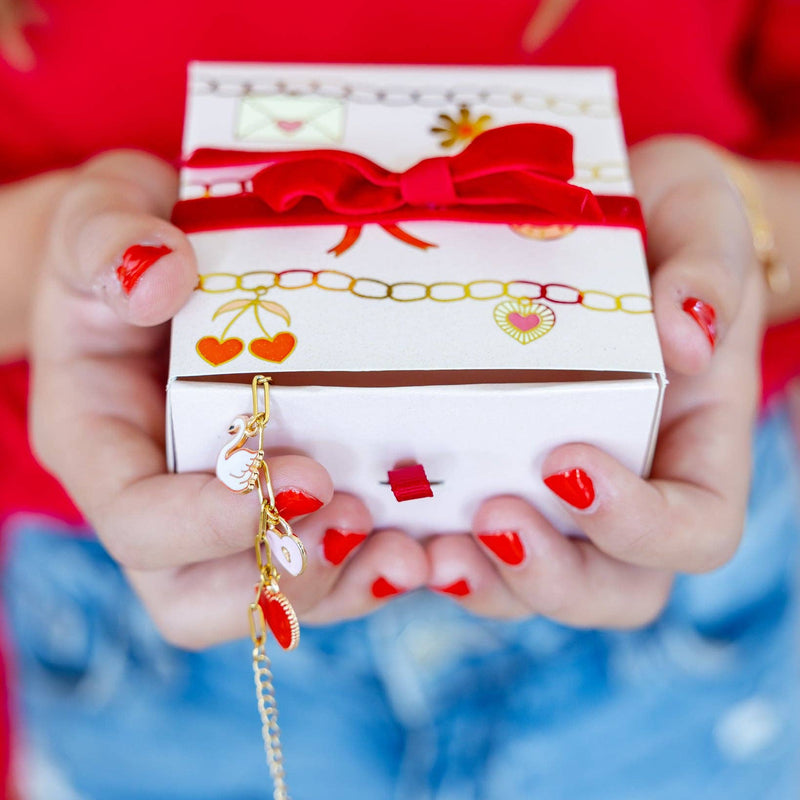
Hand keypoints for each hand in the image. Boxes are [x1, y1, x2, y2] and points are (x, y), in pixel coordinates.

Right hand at [28, 151, 427, 648]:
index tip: (301, 474)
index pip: (138, 523)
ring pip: (268, 597)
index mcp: (100, 444)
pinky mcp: (274, 503)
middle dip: (283, 577)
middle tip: (355, 516)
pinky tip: (424, 544)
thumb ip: (107, 239)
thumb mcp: (99, 213)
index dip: (211, 523)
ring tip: (409, 548)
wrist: (163, 266)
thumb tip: (158, 275)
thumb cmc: (125, 239)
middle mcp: (156, 498)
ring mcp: (218, 512)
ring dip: (341, 584)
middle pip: (197, 597)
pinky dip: (370, 569)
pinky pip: (318, 568)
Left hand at [424, 136, 764, 626]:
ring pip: (536, 586)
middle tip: (489, 521)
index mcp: (698, 449)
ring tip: (427, 547)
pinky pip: (475, 546)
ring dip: (483, 582)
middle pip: (613, 590)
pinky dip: (434, 550)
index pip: (694, 531)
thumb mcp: (702, 221)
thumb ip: (709, 272)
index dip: (638, 525)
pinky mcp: (500, 479)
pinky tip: (390, 523)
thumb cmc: (667, 225)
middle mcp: (632, 492)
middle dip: (550, 578)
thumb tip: (686, 339)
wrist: (615, 223)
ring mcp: (561, 499)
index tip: (566, 462)